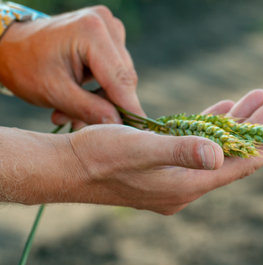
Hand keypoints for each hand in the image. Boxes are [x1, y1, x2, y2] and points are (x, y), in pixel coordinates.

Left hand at [0, 5, 142, 125]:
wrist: (12, 46)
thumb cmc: (26, 66)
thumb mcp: (55, 92)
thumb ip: (89, 109)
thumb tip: (118, 124)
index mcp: (91, 31)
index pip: (120, 78)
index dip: (130, 108)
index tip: (139, 133)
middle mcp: (106, 23)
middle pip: (123, 78)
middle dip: (108, 105)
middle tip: (80, 123)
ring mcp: (109, 28)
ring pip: (121, 78)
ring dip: (102, 100)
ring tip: (71, 113)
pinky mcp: (109, 37)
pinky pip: (115, 71)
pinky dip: (100, 89)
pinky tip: (80, 97)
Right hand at [61, 89, 262, 213]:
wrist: (67, 168)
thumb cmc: (99, 157)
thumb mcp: (139, 150)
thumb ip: (181, 151)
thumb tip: (220, 154)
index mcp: (187, 184)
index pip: (240, 166)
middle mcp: (187, 183)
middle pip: (234, 154)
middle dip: (258, 128)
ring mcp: (177, 174)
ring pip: (218, 147)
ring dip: (238, 123)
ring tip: (259, 98)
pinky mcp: (166, 163)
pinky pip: (198, 144)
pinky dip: (213, 126)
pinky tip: (224, 110)